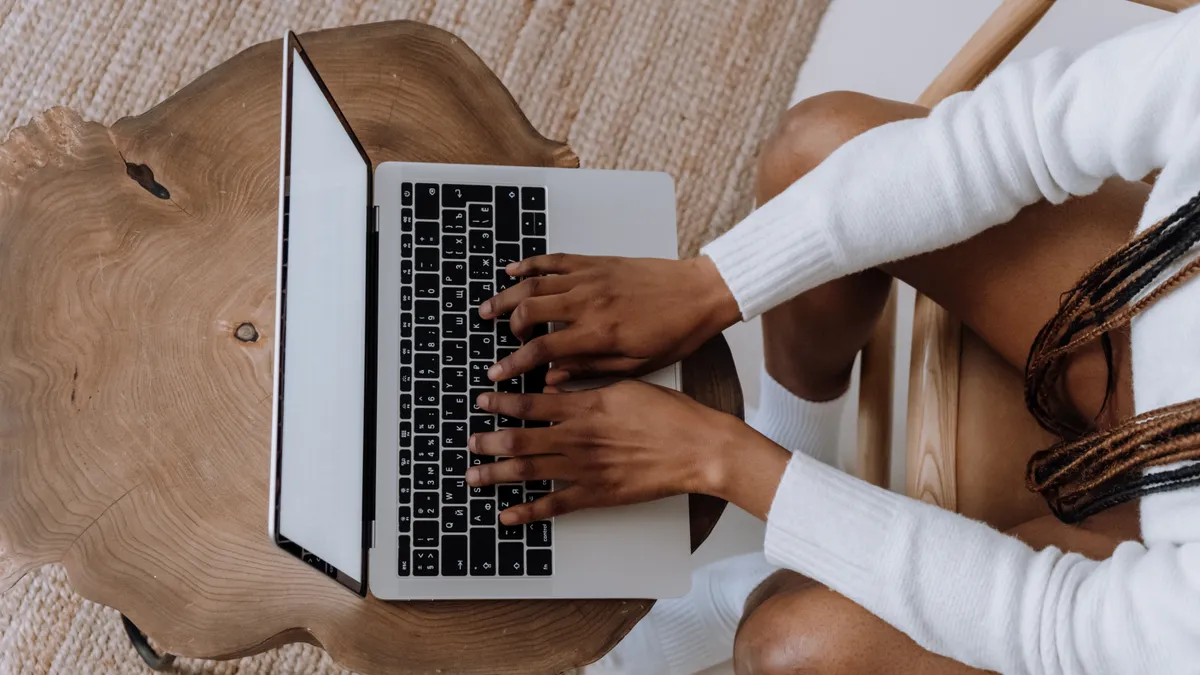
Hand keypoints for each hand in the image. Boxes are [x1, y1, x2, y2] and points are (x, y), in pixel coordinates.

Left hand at [465, 381, 787, 524]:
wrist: (698, 449)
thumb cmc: (669, 414)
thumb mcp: (625, 385)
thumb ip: (586, 387)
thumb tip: (554, 386)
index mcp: (584, 407)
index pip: (530, 404)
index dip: (501, 403)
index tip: (482, 401)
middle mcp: (577, 438)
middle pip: (520, 439)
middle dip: (488, 441)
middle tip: (470, 442)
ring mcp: (585, 469)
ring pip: (528, 471)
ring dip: (496, 474)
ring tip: (473, 476)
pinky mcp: (597, 495)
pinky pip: (554, 505)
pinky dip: (527, 511)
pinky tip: (507, 515)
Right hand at [480, 254, 739, 383]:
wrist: (699, 293)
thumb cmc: (675, 332)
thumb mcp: (636, 365)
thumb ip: (590, 370)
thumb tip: (553, 379)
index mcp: (598, 333)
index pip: (542, 350)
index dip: (514, 363)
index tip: (497, 373)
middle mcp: (588, 303)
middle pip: (529, 311)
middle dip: (505, 325)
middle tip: (492, 335)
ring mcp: (590, 278)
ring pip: (534, 283)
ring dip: (507, 295)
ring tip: (489, 307)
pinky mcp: (596, 262)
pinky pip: (554, 261)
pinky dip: (530, 264)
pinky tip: (514, 270)